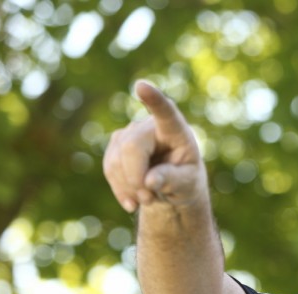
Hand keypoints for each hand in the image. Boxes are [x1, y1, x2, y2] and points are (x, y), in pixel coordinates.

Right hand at [102, 81, 207, 212]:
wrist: (173, 187)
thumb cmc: (186, 181)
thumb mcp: (188, 185)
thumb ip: (173, 180)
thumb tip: (150, 181)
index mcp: (176, 130)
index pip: (165, 112)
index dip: (153, 100)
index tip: (141, 86)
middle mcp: (150, 126)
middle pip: (131, 148)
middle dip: (136, 178)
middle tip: (149, 200)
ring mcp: (129, 133)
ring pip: (116, 161)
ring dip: (129, 187)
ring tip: (148, 200)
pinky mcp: (116, 146)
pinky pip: (109, 169)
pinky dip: (120, 189)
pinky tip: (131, 203)